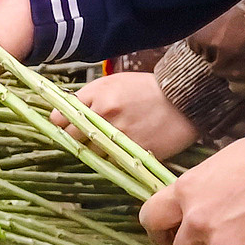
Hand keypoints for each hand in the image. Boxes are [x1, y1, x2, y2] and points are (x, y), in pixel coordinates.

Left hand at [53, 71, 200, 158]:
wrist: (183, 99)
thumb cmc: (146, 88)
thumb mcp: (114, 82)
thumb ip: (88, 96)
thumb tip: (64, 109)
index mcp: (98, 96)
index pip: (61, 117)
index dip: (61, 123)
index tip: (64, 124)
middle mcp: (105, 116)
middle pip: (73, 137)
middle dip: (75, 137)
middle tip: (85, 135)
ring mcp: (119, 137)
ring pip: (91, 153)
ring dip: (94, 150)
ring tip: (107, 142)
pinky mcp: (134, 153)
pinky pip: (112, 162)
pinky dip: (112, 159)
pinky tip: (120, 150)